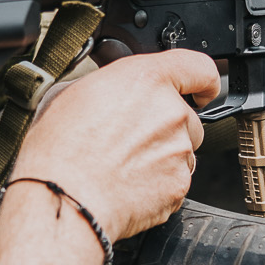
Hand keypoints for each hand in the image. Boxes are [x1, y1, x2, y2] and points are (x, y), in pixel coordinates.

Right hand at [10, 50, 218, 240]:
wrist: (64, 196)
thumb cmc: (60, 149)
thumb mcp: (73, 94)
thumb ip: (111, 87)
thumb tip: (112, 94)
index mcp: (147, 80)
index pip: (199, 68)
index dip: (203, 82)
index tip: (203, 91)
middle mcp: (171, 112)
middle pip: (187, 119)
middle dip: (166, 129)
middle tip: (130, 142)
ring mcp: (179, 151)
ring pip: (181, 153)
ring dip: (161, 158)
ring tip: (122, 168)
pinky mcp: (179, 185)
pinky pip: (174, 182)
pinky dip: (157, 186)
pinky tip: (126, 186)